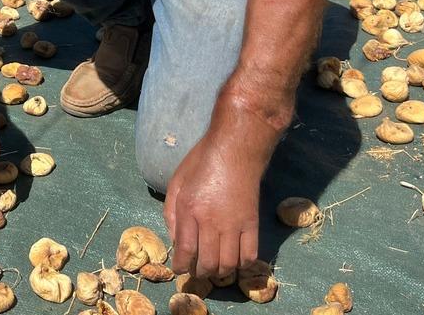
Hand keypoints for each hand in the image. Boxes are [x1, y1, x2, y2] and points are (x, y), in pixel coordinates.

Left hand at [163, 133, 262, 278]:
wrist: (235, 149)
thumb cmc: (201, 162)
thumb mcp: (176, 182)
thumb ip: (171, 212)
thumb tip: (174, 240)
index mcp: (189, 209)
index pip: (185, 251)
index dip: (181, 266)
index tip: (180, 269)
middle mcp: (212, 221)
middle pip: (207, 263)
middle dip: (199, 272)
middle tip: (197, 269)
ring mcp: (234, 224)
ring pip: (228, 264)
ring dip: (220, 272)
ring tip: (214, 268)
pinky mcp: (252, 224)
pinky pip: (249, 256)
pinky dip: (241, 265)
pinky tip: (234, 261)